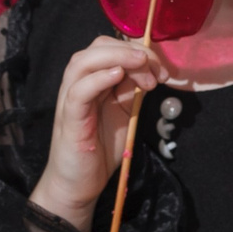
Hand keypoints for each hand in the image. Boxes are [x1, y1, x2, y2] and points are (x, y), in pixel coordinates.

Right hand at [30, 35, 182, 225]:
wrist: (79, 184)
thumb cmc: (100, 150)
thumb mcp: (124, 113)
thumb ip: (131, 90)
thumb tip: (150, 71)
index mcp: (93, 81)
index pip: (110, 48)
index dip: (139, 51)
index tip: (163, 70)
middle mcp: (79, 84)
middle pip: (98, 47)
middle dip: (132, 51)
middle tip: (157, 71)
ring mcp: (71, 99)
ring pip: (83, 61)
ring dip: (116, 57)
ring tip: (142, 65)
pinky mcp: (69, 118)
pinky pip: (79, 91)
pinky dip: (98, 78)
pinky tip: (118, 75)